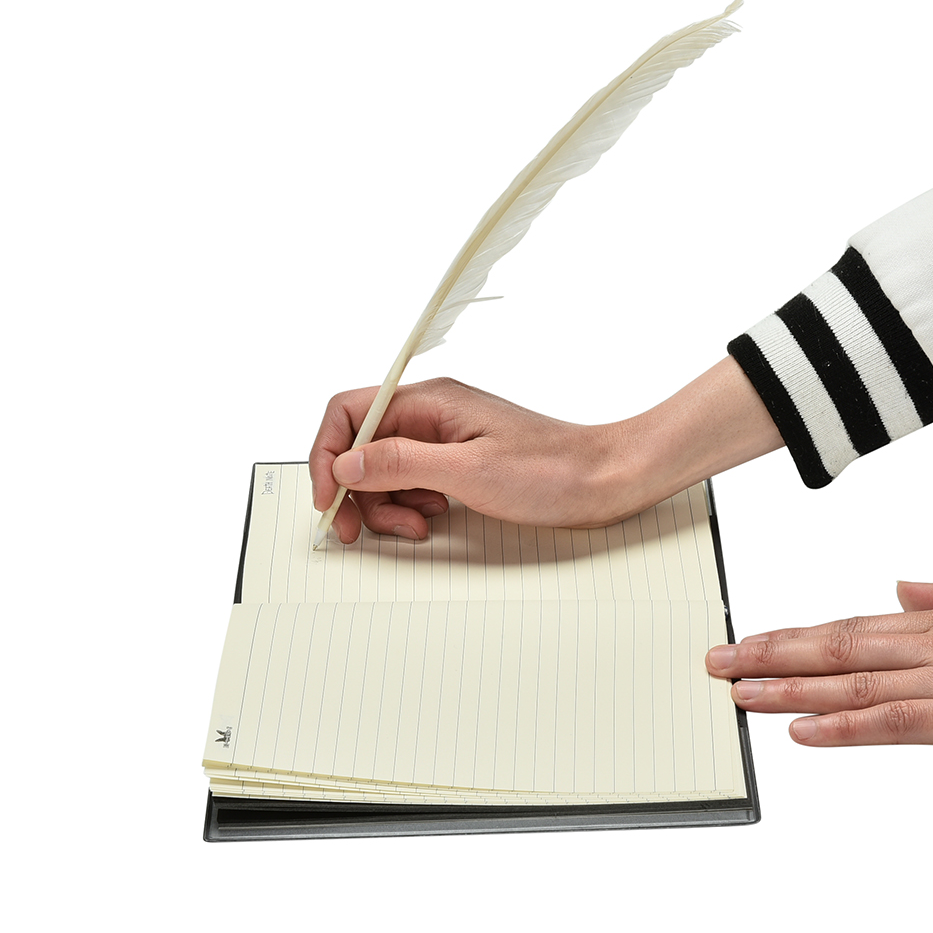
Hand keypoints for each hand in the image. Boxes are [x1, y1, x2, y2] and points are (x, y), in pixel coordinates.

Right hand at [309, 378, 652, 543]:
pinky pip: (412, 481)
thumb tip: (344, 465)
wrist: (605, 480)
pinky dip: (411, 506)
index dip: (327, 455)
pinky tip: (433, 519)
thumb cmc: (551, 471)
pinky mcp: (458, 461)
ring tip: (416, 527)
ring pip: (384, 469)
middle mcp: (431, 414)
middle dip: (355, 490)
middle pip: (361, 446)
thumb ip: (401, 464)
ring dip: (386, 504)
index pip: (349, 412)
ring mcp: (444, 438)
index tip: (329, 499)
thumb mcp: (469, 471)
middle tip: (357, 531)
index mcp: (429, 402)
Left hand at [706, 580, 932, 749]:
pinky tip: (800, 731)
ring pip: (851, 680)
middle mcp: (931, 647)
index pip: (846, 628)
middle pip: (833, 648)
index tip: (748, 640)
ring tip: (740, 693)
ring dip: (788, 688)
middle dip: (770, 655)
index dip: (792, 635)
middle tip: (718, 663)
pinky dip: (844, 726)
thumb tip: (901, 585)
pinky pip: (895, 720)